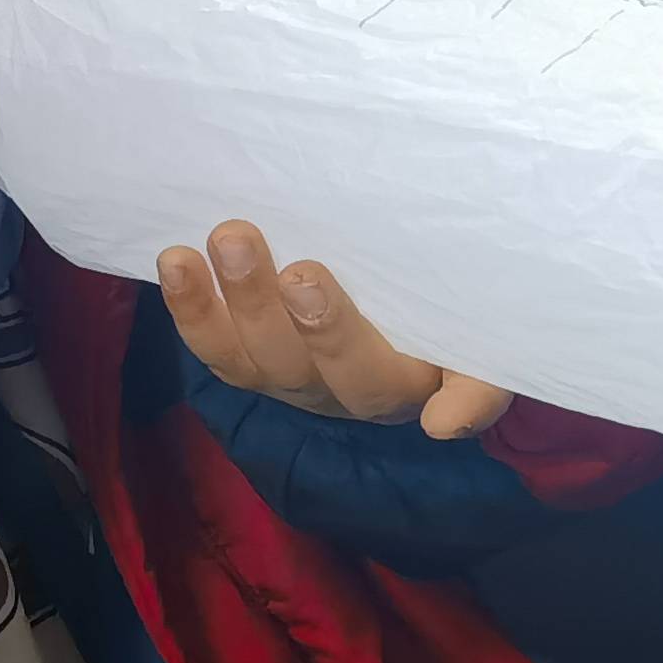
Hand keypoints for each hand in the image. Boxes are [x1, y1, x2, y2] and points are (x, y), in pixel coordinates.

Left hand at [159, 221, 516, 438]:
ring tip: (197, 246)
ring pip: (246, 359)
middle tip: (239, 237)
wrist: (434, 316)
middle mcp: (338, 393)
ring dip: (215, 304)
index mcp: (401, 387)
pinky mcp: (255, 361)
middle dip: (260, 302)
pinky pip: (216, 349)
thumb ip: (479, 385)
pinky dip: (191, 309)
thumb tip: (443, 425)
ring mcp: (292, 379)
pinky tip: (174, 261)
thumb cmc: (462, 327)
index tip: (306, 274)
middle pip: (293, 364)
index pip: (367, 374)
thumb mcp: (488, 354)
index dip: (333, 332)